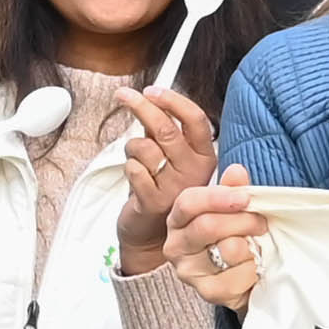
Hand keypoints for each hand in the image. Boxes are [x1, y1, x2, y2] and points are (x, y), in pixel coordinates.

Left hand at [111, 89, 222, 268]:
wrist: (154, 237)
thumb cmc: (162, 191)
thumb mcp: (170, 158)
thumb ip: (163, 130)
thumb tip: (150, 98)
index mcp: (204, 157)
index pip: (195, 120)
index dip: (173, 100)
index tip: (152, 90)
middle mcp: (194, 171)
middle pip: (166, 128)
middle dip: (141, 106)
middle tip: (124, 96)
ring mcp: (175, 188)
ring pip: (144, 147)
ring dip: (132, 147)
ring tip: (135, 159)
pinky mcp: (154, 201)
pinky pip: (133, 168)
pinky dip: (128, 167)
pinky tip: (134, 177)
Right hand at [164, 170, 267, 312]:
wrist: (242, 280)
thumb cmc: (234, 238)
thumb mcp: (233, 211)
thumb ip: (233, 190)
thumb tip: (236, 171)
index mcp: (179, 219)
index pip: (189, 203)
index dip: (217, 197)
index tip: (245, 197)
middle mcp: (176, 245)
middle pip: (208, 226)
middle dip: (243, 221)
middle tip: (261, 223)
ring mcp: (188, 271)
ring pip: (228, 250)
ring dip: (251, 247)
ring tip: (255, 248)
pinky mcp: (206, 293)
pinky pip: (237, 277)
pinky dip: (253, 271)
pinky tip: (252, 269)